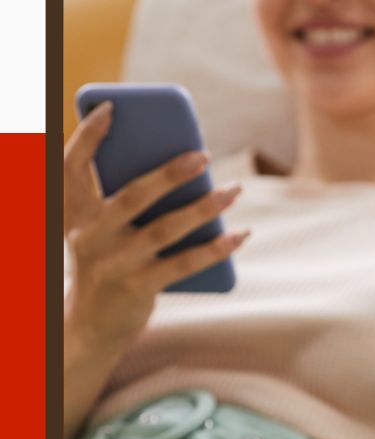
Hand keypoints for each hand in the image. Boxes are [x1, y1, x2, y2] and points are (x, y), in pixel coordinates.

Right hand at [64, 100, 249, 355]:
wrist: (86, 329)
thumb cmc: (104, 264)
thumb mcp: (100, 231)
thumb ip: (126, 200)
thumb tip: (188, 168)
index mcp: (74, 215)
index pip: (71, 168)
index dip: (87, 137)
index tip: (112, 110)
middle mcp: (89, 237)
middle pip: (132, 196)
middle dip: (168, 173)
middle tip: (203, 155)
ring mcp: (113, 264)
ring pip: (165, 229)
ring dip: (205, 207)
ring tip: (235, 189)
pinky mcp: (137, 288)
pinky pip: (184, 264)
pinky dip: (216, 248)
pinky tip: (240, 234)